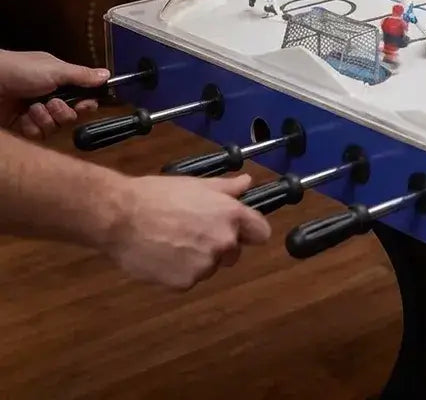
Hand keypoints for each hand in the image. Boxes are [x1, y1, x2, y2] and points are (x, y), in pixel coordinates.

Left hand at [0, 50, 108, 138]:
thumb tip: (108, 74)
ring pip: (54, 127)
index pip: (82, 98)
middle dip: (63, 112)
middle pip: (70, 116)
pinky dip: (32, 126)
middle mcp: (49, 98)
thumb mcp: (56, 69)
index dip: (86, 104)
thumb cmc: (22, 70)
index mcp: (60, 82)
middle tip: (53, 103)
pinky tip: (24, 117)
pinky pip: (36, 135)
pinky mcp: (20, 126)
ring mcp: (35, 112)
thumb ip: (81, 75)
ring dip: (45, 118)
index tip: (86, 105)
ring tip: (33, 108)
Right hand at [105, 172, 270, 289]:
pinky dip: (179, 272)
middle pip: (234, 252)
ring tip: (173, 242)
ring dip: (198, 259)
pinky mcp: (185, 284)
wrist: (121, 218)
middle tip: (193, 232)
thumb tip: (247, 183)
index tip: (240, 230)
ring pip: (210, 267)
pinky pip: (189, 279)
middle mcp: (224, 243)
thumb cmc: (159, 195)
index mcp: (231, 216)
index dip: (250, 231)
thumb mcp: (197, 185)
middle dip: (220, 245)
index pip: (261, 233)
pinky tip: (162, 256)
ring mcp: (205, 266)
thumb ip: (226, 188)